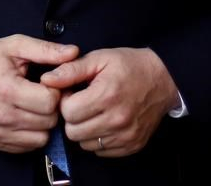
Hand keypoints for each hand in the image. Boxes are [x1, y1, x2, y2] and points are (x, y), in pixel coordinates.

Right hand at [0, 35, 78, 152]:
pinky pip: (28, 146)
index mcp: (7, 89)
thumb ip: (46, 50)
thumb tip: (73, 53)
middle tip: (43, 92)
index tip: (48, 82)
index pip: (50, 102)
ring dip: (43, 122)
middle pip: (49, 121)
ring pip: (42, 138)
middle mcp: (1, 115)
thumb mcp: (14, 46)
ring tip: (34, 104)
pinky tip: (25, 115)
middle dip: (51, 107)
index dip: (55, 90)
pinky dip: (32, 133)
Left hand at [40, 47, 177, 156]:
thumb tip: (46, 80)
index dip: (66, 101)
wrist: (164, 79)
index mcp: (107, 95)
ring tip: (93, 111)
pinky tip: (104, 121)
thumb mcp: (99, 58)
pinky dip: (98, 138)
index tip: (73, 92)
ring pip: (85, 144)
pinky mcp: (131, 146)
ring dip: (84, 129)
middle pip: (74, 132)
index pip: (68, 112)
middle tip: (81, 103)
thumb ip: (71, 70)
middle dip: (72, 117)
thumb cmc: (129, 65)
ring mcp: (126, 136)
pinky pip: (101, 151)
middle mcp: (117, 119)